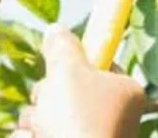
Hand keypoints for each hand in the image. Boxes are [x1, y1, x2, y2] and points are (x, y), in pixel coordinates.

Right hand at [15, 26, 145, 137]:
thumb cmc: (80, 124)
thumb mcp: (68, 71)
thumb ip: (61, 47)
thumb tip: (57, 30)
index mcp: (123, 90)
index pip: (95, 62)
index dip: (71, 63)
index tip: (59, 68)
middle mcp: (110, 116)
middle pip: (64, 89)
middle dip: (45, 97)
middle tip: (50, 106)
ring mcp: (89, 137)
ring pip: (46, 115)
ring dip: (34, 121)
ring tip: (40, 132)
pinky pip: (38, 136)